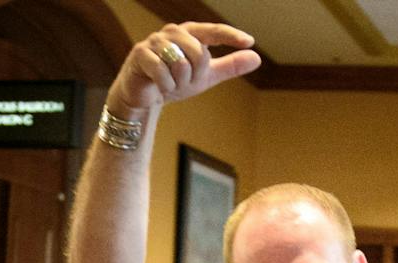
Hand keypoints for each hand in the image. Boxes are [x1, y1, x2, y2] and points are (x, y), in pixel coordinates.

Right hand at [106, 22, 260, 117]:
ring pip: (180, 63)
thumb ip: (229, 66)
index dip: (231, 35)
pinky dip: (165, 85)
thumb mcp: (205, 76)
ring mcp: (155, 41)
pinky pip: (162, 71)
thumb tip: (256, 58)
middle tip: (184, 82)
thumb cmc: (174, 81)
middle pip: (199, 53)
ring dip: (178, 82)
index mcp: (190, 33)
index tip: (249, 41)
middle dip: (195, 75)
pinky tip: (160, 87)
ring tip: (170, 83)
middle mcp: (173, 32)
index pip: (214, 31)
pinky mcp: (141, 53)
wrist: (144, 96)